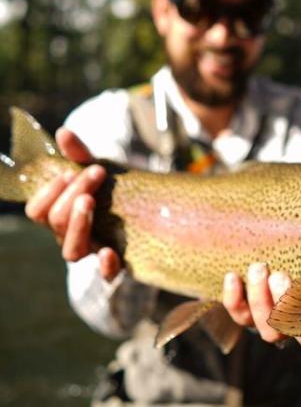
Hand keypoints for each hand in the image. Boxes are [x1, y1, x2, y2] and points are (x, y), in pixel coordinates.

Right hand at [24, 127, 121, 280]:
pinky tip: (111, 252)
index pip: (37, 211)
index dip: (48, 193)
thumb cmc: (118, 193)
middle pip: (56, 222)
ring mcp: (94, 251)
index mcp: (62, 215)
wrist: (156, 214)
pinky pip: (106, 274)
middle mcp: (72, 236)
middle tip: (97, 172)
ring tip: (89, 201)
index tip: (70, 172)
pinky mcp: (118, 264)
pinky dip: (106, 265)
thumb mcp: (102, 172)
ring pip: (71, 251)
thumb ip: (81, 155)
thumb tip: (63, 131)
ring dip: (77, 223)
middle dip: (73, 193)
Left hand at [222, 263, 300, 352]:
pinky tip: (232, 276)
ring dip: (263, 302)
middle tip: (282, 277)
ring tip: (259, 269)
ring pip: (271, 332)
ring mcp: (278, 324)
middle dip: (291, 307)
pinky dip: (235, 301)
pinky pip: (241, 317)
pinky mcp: (251, 316)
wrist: (274, 248)